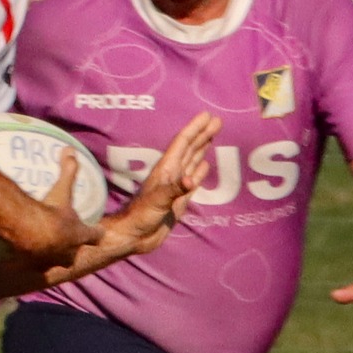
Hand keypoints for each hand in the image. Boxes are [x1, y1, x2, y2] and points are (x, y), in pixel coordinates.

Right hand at [10, 151, 104, 268]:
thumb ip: (68, 171)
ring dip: (52, 256)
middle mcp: (69, 253)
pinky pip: (35, 265)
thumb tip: (71, 150)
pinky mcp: (35, 267)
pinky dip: (32, 261)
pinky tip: (25, 257)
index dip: (96, 233)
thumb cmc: (50, 212)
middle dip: (72, 249)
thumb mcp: (61, 190)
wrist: (30, 234)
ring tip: (45, 250)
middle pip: (75, 254)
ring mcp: (53, 262)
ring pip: (56, 262)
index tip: (97, 231)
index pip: (95, 235)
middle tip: (66, 241)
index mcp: (80, 235)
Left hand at [98, 112, 220, 255]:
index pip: (183, 143)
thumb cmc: (140, 216)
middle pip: (190, 149)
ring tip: (213, 135)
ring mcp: (176, 187)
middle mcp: (172, 174)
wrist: (134, 236)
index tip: (207, 116)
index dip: (195, 129)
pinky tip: (205, 165)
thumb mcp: (157, 201)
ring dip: (202, 148)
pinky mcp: (179, 199)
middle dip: (203, 134)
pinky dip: (200, 171)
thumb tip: (191, 180)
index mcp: (166, 170)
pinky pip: (193, 181)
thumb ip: (174, 190)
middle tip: (217, 121)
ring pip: (192, 161)